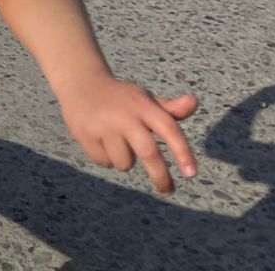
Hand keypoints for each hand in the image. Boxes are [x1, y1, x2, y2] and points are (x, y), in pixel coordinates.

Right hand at [57, 72, 198, 193]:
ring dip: (126, 160)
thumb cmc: (122, 98)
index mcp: (142, 105)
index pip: (168, 128)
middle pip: (148, 153)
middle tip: (168, 190)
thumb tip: (193, 103)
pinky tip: (101, 140)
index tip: (191, 174)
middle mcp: (123, 114)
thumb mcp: (145, 100)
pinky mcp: (84, 134)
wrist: (80, 83)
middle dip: (161, 177)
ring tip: (118, 142)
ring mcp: (102, 124)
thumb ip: (171, 109)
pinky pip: (104, 162)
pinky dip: (107, 158)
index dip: (182, 152)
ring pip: (125, 162)